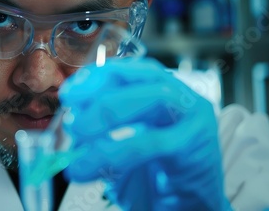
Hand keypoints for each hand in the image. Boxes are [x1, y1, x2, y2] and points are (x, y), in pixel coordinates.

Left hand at [59, 58, 229, 209]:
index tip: (69, 94)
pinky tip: (96, 166)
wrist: (189, 210)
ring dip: (110, 117)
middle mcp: (181, 98)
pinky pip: (155, 143)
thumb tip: (70, 120)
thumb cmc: (156, 177)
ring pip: (155, 98)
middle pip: (143, 77)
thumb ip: (101, 129)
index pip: (129, 70)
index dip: (96, 77)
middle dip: (101, 95)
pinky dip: (119, 152)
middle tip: (73, 122)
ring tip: (80, 140)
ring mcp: (194, 119)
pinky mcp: (198, 148)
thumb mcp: (121, 145)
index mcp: (160, 92)